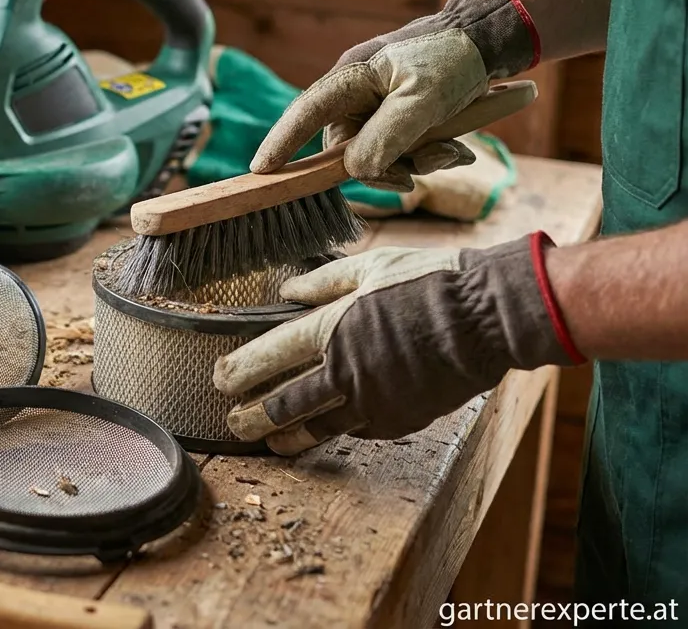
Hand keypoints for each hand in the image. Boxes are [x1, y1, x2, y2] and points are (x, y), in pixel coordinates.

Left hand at [212, 234, 581, 454]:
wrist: (490, 317)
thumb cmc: (432, 282)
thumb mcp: (371, 266)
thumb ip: (322, 281)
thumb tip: (286, 290)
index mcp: (334, 327)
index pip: (271, 354)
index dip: (241, 369)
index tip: (220, 378)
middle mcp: (347, 370)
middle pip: (286, 403)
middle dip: (253, 415)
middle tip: (232, 422)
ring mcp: (375, 400)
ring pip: (319, 427)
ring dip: (288, 437)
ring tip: (269, 443)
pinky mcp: (402, 419)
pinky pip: (360, 429)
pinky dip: (339, 429)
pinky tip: (327, 430)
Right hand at [250, 0, 538, 190]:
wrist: (493, 38)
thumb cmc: (455, 58)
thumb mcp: (424, 100)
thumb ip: (386, 137)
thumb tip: (355, 170)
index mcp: (351, 78)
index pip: (304, 113)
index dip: (281, 143)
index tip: (260, 171)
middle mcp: (356, 92)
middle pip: (348, 148)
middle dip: (385, 166)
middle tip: (416, 174)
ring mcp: (377, 103)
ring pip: (378, 153)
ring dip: (416, 161)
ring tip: (453, 151)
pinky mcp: (398, 112)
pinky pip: (400, 147)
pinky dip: (426, 154)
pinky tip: (456, 148)